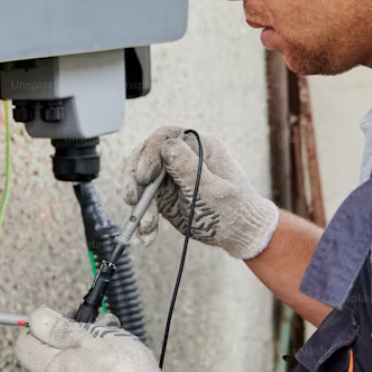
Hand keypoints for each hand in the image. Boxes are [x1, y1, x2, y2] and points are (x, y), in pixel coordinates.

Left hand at [16, 308, 178, 371]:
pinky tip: (119, 348)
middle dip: (73, 330)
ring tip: (112, 332)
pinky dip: (102, 358)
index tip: (59, 315)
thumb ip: (58, 328)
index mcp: (51, 371)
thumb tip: (35, 318)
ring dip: (92, 341)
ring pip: (77, 359)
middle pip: (55, 350)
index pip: (25, 345)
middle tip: (92, 320)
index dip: (39, 326)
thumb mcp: (87, 338)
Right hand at [123, 127, 278, 259]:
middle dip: (136, 180)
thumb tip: (166, 145)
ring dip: (140, 204)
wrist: (239, 234)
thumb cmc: (233, 210)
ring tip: (146, 225)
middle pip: (146, 157)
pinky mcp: (164, 194)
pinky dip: (143, 218)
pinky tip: (148, 234)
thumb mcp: (211, 190)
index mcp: (199, 146)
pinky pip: (145, 201)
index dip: (149, 153)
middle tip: (133, 199)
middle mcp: (182, 157)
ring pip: (141, 181)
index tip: (144, 176)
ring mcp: (171, 175)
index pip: (164, 137)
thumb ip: (188, 168)